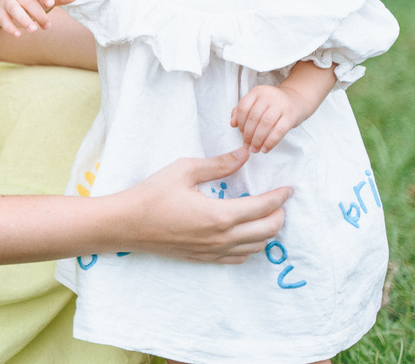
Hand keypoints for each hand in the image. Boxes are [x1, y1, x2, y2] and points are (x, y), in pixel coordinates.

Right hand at [0, 0, 75, 36]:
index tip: (51, 3)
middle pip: (27, 1)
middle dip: (38, 14)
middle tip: (48, 26)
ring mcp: (7, 1)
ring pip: (14, 9)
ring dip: (23, 20)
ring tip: (33, 30)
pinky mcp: (0, 12)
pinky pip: (3, 19)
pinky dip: (9, 27)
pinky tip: (18, 35)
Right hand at [124, 147, 289, 262]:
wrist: (126, 224)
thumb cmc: (152, 194)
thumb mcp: (184, 170)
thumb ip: (219, 164)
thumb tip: (244, 155)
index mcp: (219, 215)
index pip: (262, 208)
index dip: (279, 197)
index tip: (288, 188)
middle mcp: (221, 238)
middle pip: (267, 232)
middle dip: (279, 215)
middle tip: (280, 200)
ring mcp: (213, 252)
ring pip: (255, 247)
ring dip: (267, 231)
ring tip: (267, 214)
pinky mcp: (203, 259)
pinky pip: (238, 258)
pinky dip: (250, 246)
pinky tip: (246, 233)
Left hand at [230, 84, 312, 153]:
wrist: (297, 101)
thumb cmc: (272, 105)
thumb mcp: (256, 103)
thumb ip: (242, 111)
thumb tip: (232, 124)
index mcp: (257, 92)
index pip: (243, 108)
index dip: (240, 123)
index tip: (241, 134)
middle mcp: (268, 96)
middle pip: (253, 117)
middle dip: (248, 134)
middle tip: (247, 145)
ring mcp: (280, 105)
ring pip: (265, 124)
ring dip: (258, 140)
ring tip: (255, 149)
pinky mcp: (291, 115)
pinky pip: (279, 131)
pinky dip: (270, 142)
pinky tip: (265, 149)